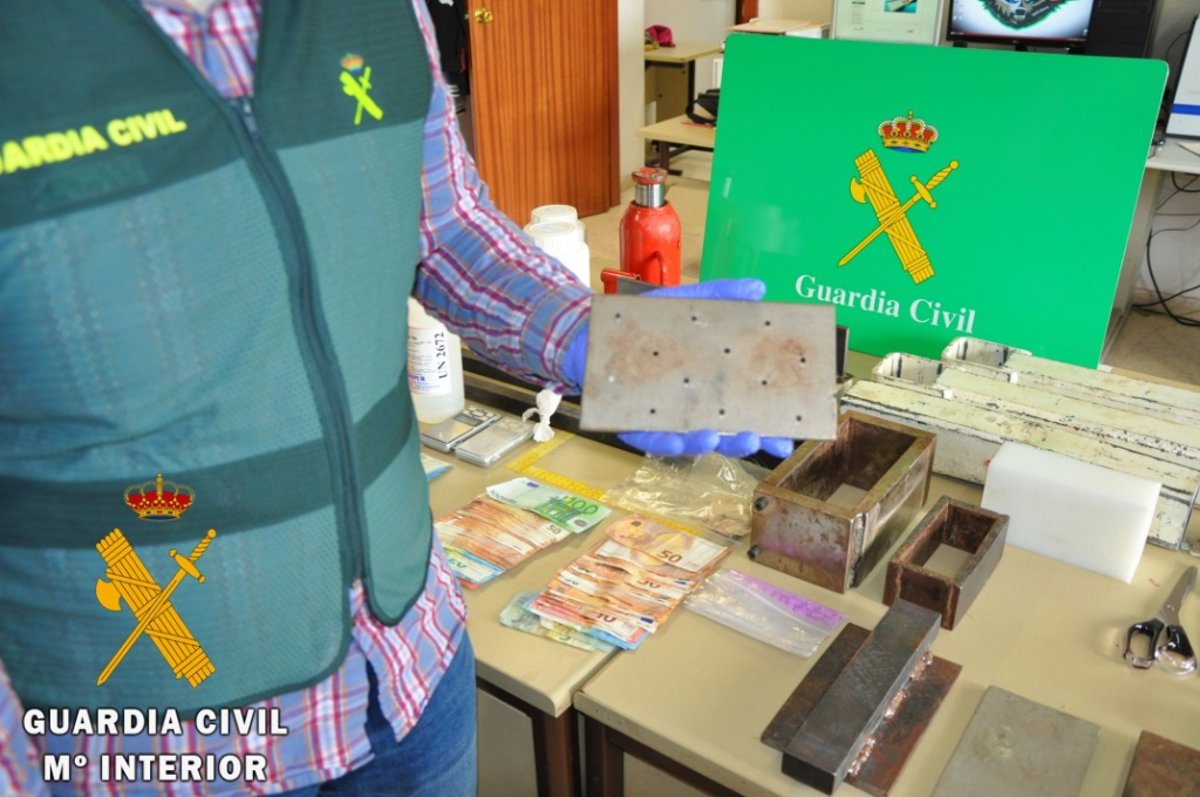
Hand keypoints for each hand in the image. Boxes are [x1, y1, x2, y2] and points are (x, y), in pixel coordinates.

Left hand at [562, 278, 794, 458]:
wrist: (593, 331)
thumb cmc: (645, 322)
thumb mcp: (687, 303)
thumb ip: (721, 296)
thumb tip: (758, 287)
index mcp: (710, 385)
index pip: (746, 411)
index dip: (770, 427)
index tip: (790, 436)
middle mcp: (691, 407)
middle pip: (723, 433)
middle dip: (744, 441)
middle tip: (762, 439)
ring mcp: (663, 418)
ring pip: (690, 440)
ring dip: (708, 443)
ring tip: (719, 439)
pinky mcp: (633, 424)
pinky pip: (651, 438)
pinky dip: (666, 442)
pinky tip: (680, 441)